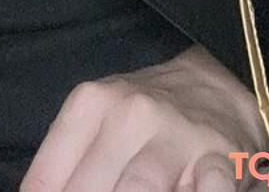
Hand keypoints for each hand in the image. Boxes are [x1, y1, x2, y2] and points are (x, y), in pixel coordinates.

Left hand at [21, 46, 268, 191]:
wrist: (215, 87)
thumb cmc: (141, 116)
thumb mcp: (95, 120)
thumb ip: (63, 164)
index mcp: (90, 104)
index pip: (48, 178)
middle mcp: (130, 114)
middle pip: (89, 189)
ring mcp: (176, 137)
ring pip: (138, 189)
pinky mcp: (219, 160)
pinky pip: (207, 190)